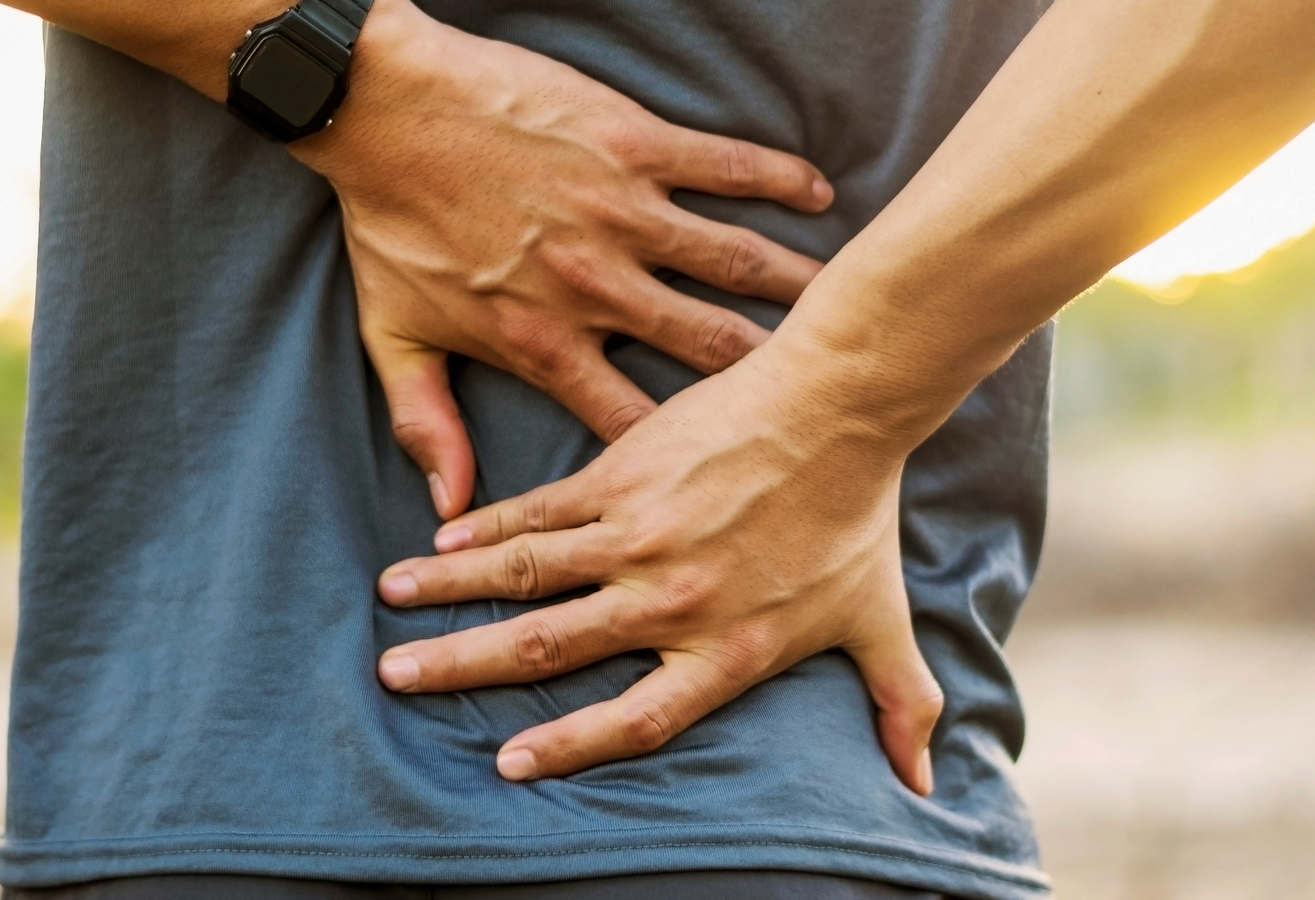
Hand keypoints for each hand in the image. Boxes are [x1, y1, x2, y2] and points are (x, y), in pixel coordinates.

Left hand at [289, 0, 835, 517]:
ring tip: (844, 307)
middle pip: (708, 348)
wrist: (382, 108)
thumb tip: (450, 509)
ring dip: (795, 284)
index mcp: (544, 343)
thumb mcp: (394, 336)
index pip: (632, 423)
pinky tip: (817, 196)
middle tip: (830, 400)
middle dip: (773, 377)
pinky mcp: (633, 145)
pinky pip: (723, 166)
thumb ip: (426, 424)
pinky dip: (777, 179)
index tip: (739, 479)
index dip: (689, 459)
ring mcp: (621, 213)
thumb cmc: (388, 222)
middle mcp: (595, 287)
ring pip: (731, 260)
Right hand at [367, 342, 942, 795]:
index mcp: (725, 648)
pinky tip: (439, 538)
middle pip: (548, 648)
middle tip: (396, 680)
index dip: (568, 747)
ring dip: (450, 591)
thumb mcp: (879, 619)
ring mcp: (639, 534)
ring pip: (524, 573)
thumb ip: (897, 703)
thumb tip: (923, 784)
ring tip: (391, 606)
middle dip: (464, 668)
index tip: (504, 764)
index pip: (633, 718)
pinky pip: (538, 511)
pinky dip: (484, 526)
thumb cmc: (860, 514)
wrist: (840, 402)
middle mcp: (670, 599)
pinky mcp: (622, 472)